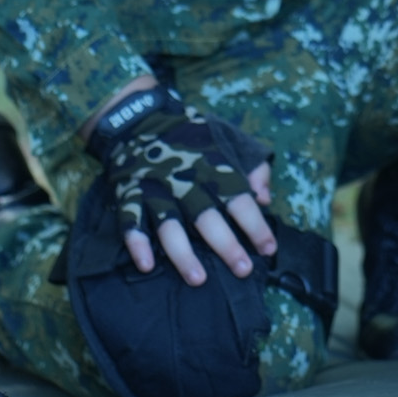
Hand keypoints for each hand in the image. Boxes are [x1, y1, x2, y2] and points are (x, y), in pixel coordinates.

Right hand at [85, 84, 277, 287]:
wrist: (140, 117)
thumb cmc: (193, 134)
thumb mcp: (229, 138)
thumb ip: (253, 165)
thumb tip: (266, 198)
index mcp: (213, 167)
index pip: (239, 199)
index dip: (255, 225)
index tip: (268, 249)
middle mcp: (185, 180)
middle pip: (206, 217)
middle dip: (225, 245)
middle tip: (241, 269)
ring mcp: (155, 189)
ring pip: (169, 225)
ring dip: (183, 254)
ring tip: (198, 278)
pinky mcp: (129, 194)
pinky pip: (130, 221)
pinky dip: (137, 243)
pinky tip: (146, 264)